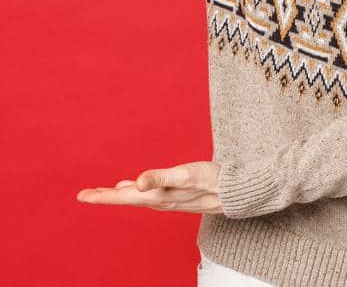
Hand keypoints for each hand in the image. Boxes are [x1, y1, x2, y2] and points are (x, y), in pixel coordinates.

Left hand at [76, 160, 222, 213]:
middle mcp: (159, 201)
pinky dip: (137, 191)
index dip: (101, 197)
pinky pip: (150, 195)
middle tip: (85, 194)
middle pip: (126, 200)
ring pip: (137, 198)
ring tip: (105, 191)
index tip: (81, 196)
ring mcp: (168, 199)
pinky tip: (137, 187)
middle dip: (105, 196)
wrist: (235, 193)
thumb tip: (137, 182)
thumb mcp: (185, 176)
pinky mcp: (178, 195)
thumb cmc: (212, 181)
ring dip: (119, 195)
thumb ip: (160, 178)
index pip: (122, 198)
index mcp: (157, 197)